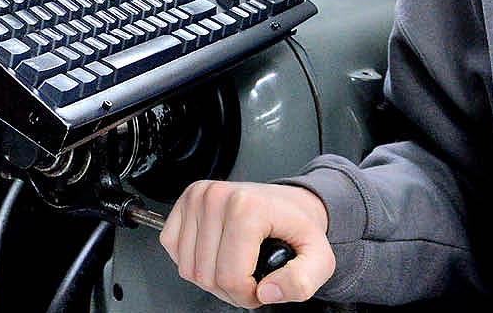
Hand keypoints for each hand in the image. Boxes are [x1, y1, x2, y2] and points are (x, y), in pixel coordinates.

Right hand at [161, 181, 334, 307]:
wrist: (290, 204)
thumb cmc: (298, 227)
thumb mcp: (318, 258)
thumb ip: (302, 281)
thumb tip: (267, 292)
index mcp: (247, 207)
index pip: (231, 277)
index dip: (249, 295)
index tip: (265, 284)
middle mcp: (217, 197)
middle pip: (207, 276)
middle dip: (231, 290)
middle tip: (253, 277)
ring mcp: (198, 197)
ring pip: (188, 269)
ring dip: (212, 279)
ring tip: (238, 265)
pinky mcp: (184, 203)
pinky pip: (173, 250)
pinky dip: (195, 261)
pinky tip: (218, 252)